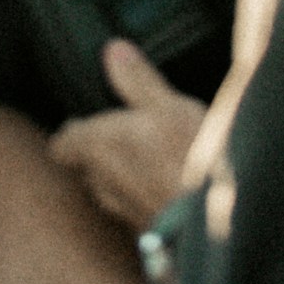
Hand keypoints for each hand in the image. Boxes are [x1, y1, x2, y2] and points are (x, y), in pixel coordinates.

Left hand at [47, 39, 203, 231]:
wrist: (220, 226)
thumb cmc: (190, 161)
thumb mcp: (168, 107)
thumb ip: (138, 81)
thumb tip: (113, 50)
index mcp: (97, 147)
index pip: (63, 144)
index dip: (71, 135)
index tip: (81, 125)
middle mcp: (102, 183)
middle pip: (86, 168)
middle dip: (98, 156)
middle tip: (118, 139)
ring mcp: (124, 213)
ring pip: (110, 192)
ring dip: (121, 179)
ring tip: (145, 163)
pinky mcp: (149, 233)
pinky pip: (136, 211)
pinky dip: (145, 199)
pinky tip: (169, 190)